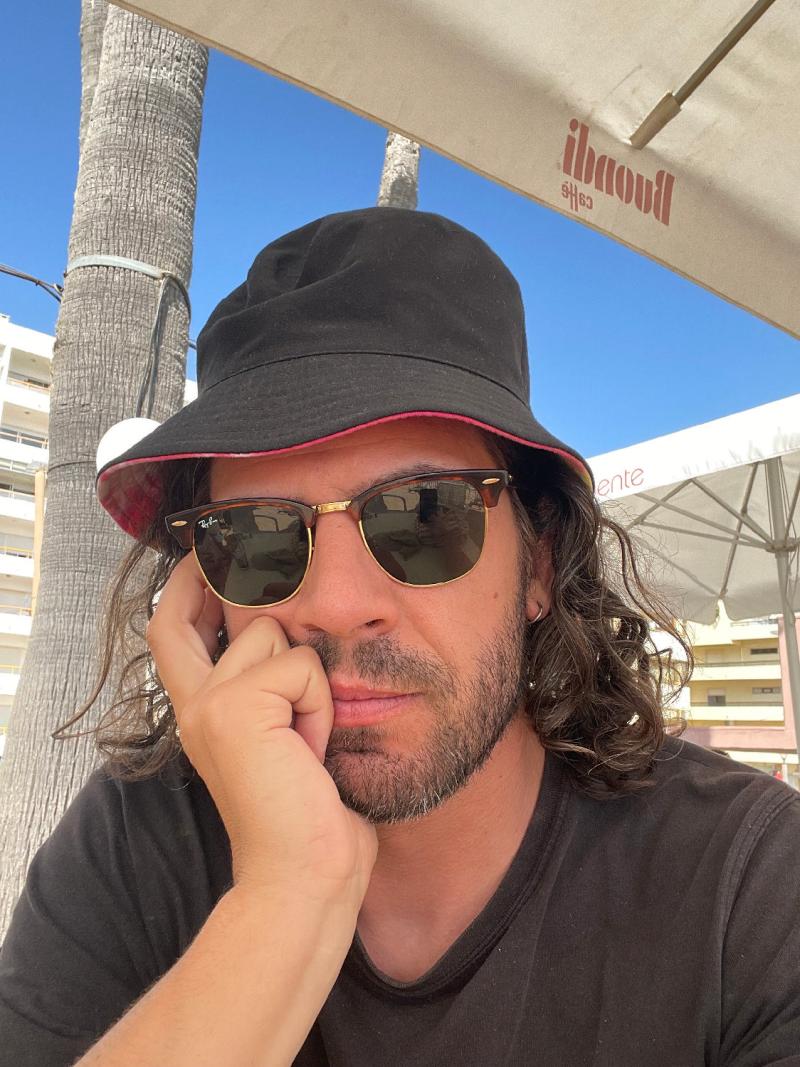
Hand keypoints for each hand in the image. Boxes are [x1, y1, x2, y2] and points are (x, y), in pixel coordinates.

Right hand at [147, 555, 376, 905]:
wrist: (304, 875)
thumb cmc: (309, 816)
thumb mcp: (285, 742)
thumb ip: (271, 696)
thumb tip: (292, 640)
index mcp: (202, 716)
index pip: (173, 637)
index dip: (181, 594)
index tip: (200, 561)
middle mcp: (194, 707)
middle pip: (191, 617)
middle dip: (215, 590)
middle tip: (228, 579)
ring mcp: (208, 704)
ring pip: (272, 632)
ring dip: (308, 680)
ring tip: (307, 736)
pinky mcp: (235, 706)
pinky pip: (301, 666)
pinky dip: (320, 704)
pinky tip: (311, 750)